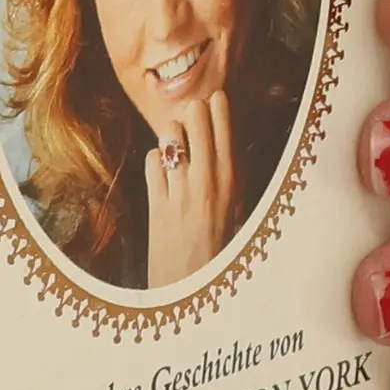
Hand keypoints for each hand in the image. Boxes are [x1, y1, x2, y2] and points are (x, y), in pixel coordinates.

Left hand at [144, 92, 237, 287]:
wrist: (194, 291)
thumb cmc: (219, 251)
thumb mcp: (237, 210)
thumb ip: (230, 176)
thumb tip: (223, 139)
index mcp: (234, 183)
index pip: (225, 127)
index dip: (218, 107)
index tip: (214, 99)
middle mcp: (209, 184)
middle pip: (196, 121)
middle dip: (192, 112)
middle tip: (191, 115)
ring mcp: (181, 193)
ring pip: (170, 137)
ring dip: (171, 136)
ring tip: (176, 146)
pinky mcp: (157, 205)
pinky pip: (152, 163)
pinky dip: (156, 162)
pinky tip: (162, 171)